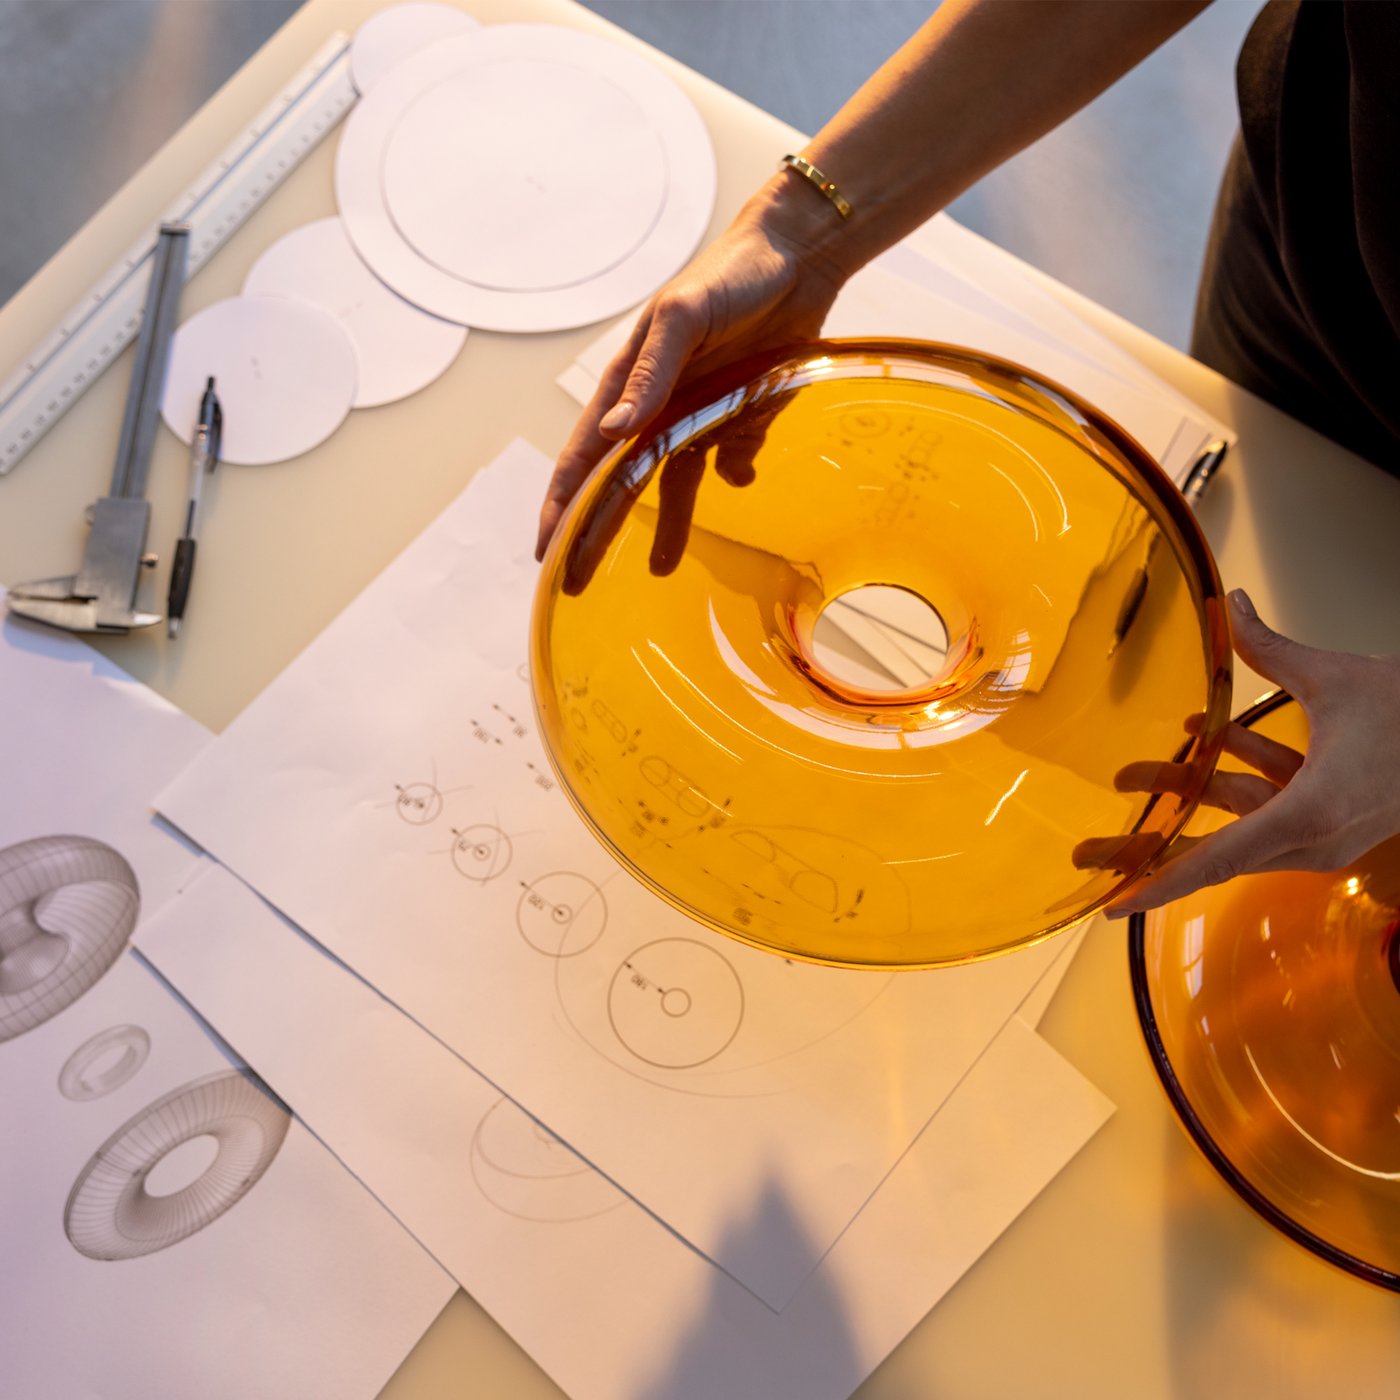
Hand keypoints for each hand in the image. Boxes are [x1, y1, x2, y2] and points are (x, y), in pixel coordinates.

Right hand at [536, 177, 850, 559]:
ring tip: (661, 569)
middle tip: (580, 581)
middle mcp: (659, 405)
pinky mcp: (743, 415)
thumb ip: (650, 374)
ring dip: (669, 524)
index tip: (546, 549)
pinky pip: (733, 460)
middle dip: (600, 530)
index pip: (585, 456)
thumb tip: (615, 432)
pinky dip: (735, 473)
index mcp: (629, 383)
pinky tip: (741, 478)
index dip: (563, 504)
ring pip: (675, 483)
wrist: (799, 256)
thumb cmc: (730, 273)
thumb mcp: (684, 316)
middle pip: (622, 482)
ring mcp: (701, 412)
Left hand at [1103, 589, 1399, 916]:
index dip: (1159, 882)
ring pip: (1234, 817)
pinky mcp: (1326, 820)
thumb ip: (1269, 650)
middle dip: (1147, 848)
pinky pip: (1266, 801)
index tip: (1114, 904)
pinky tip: (1200, 736)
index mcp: (1309, 814)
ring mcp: (1320, 833)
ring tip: (1127, 773)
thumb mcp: (1335, 679)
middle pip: (1211, 848)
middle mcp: (1311, 837)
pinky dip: (1234, 772)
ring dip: (1186, 791)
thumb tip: (1230, 604)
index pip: (1218, 859)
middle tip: (1086, 853)